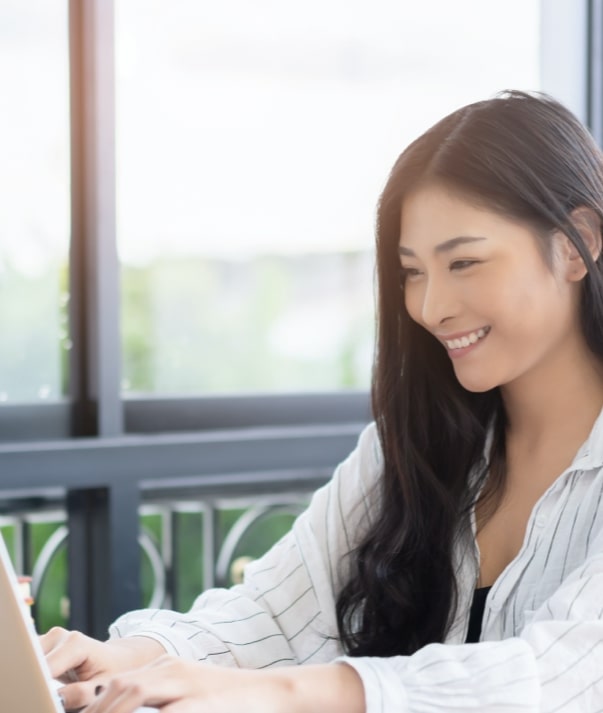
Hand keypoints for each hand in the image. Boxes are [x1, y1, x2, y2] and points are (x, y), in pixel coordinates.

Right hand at [40, 627, 166, 709]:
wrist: (116, 659)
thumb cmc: (110, 673)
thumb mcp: (100, 687)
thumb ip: (79, 693)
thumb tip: (54, 697)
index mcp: (75, 644)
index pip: (45, 668)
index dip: (40, 687)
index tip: (45, 698)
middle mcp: (59, 636)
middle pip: (34, 664)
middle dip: (36, 684)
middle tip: (50, 696)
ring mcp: (49, 638)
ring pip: (29, 663)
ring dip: (35, 681)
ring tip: (52, 689)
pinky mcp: (42, 645)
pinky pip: (30, 663)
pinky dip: (34, 677)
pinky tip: (47, 685)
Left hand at [82, 656, 365, 712]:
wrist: (274, 694)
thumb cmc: (228, 703)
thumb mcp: (185, 698)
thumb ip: (157, 702)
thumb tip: (118, 704)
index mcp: (164, 670)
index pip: (116, 683)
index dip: (90, 701)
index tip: (72, 709)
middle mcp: (170, 671)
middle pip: (119, 687)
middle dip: (95, 708)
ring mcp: (184, 686)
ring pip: (132, 692)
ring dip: (110, 709)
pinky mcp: (198, 703)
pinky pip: (166, 712)